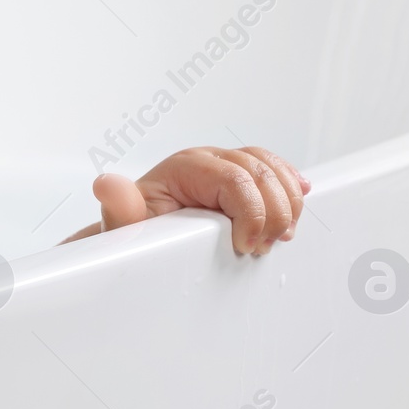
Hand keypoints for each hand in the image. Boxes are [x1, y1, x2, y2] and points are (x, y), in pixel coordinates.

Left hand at [86, 146, 309, 255]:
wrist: (137, 240)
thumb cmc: (134, 234)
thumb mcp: (125, 228)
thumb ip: (120, 209)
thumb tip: (108, 185)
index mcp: (184, 167)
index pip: (235, 178)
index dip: (251, 212)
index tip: (245, 246)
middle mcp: (208, 160)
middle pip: (261, 172)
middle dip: (273, 213)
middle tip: (261, 248)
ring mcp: (227, 167)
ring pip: (273, 169)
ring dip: (287, 203)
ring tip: (278, 236)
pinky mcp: (240, 179)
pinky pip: (275, 171)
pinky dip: (291, 185)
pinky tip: (300, 198)